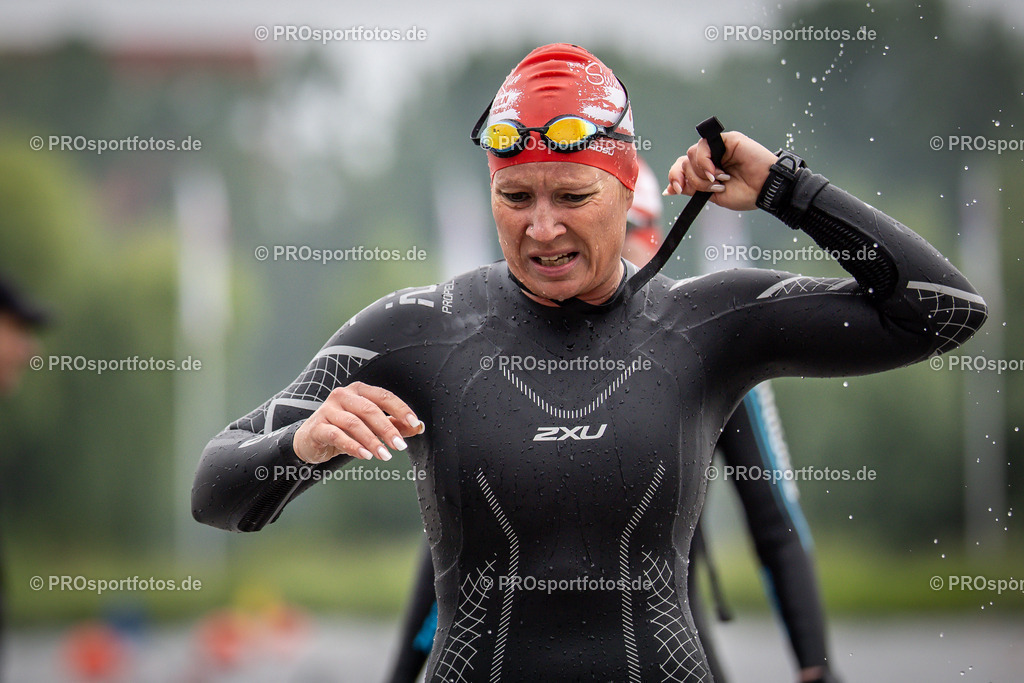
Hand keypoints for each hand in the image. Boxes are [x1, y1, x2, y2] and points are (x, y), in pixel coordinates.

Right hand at [292, 382, 424, 463]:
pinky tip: (365, 455)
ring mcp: (328, 410)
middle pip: (369, 410)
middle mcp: (343, 396)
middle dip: (388, 429)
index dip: (400, 409)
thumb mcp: (370, 426)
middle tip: (400, 445)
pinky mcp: (317, 427)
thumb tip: (418, 427)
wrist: (311, 440)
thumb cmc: (344, 429)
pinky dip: (353, 446)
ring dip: (372, 441)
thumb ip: (394, 424)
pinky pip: (336, 435)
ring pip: (354, 423)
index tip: (414, 423)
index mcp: (359, 391)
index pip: (383, 396)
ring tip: (384, 455)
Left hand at [663, 131, 778, 210]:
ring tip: (719, 180)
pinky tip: (715, 170)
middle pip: (684, 162)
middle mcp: (710, 158)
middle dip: (693, 179)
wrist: (765, 189)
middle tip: (711, 188)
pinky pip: (704, 144)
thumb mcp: (712, 196)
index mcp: (706, 171)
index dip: (675, 177)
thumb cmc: (746, 194)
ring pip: (692, 154)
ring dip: (701, 172)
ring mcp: (718, 148)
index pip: (681, 168)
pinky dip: (705, 160)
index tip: (676, 189)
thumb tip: (669, 189)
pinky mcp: (727, 139)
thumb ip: (692, 189)